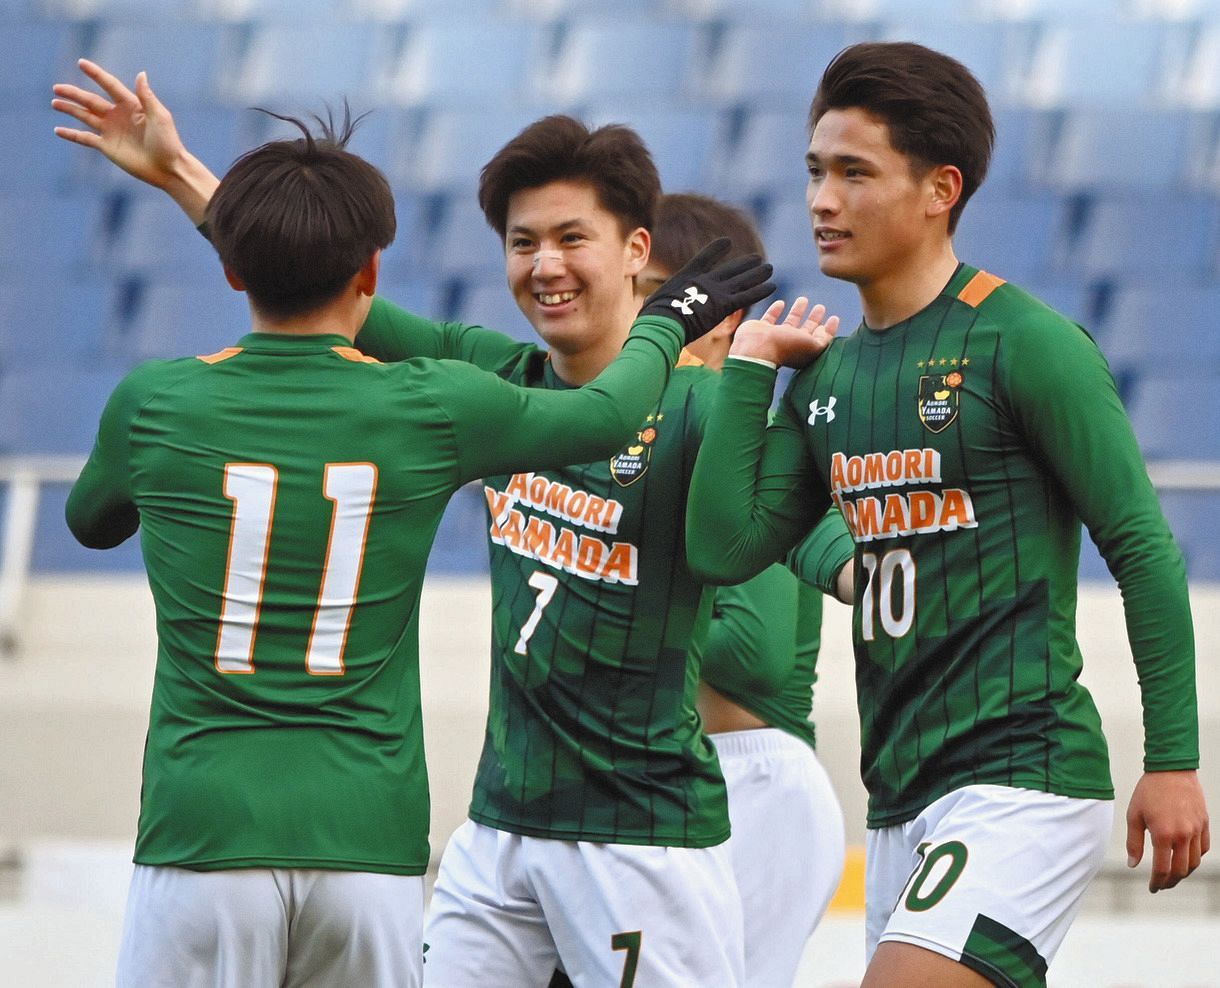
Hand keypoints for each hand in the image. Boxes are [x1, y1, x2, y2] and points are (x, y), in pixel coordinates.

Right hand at [52, 58, 217, 223]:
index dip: (96, 74)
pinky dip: (72, 134)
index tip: (81, 63)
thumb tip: (140, 73)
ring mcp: (111, 131)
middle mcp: (118, 115)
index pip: (109, 86)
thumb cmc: (168, 142)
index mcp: (131, 105)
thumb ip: (147, 97)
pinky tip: (58, 130)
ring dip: (70, 109)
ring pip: (85, 116)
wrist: (168, 169)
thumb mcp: (160, 117)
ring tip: (54, 102)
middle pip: (91, 100)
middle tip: (56, 88)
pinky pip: (85, 138)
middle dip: (74, 93)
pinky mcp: (108, 147)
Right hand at [638, 237, 774, 345]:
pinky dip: (760, 290)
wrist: (664, 320)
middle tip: (756, 259)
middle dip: (744, 265)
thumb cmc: (654, 316)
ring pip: (742, 280)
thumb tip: (648, 307)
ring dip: (757, 274)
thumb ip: (657, 303)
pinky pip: (747, 296)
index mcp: (687, 277)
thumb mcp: (653, 304)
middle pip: (729, 270)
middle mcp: (704, 280)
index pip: (704, 259)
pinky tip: (773, 285)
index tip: (726, 242)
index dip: (716, 250)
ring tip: (770, 268)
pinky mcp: (724, 304)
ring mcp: (715, 291)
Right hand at [731, 297, 839, 368]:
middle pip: (805, 329)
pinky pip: (770, 317)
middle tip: (821, 307)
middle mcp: (791, 343)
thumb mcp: (813, 346)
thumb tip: (829, 330)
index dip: (828, 330)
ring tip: (804, 299)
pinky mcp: (761, 329)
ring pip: (789, 322)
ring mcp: (775, 336)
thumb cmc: (786, 348)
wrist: (757, 349)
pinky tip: (781, 303)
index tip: (834, 318)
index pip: (819, 339)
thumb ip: (824, 339)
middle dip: (814, 318)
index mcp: (804, 349)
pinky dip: (775, 310)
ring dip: (797, 311)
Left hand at [1126, 769, 1209, 891]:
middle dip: (1170, 882)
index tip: (1152, 888)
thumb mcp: (1134, 815)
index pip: (1162, 869)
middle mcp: (1183, 835)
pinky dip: (1195, 858)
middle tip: (1161, 885)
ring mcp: (1196, 830)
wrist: (1171, 770)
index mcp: (1163, 834)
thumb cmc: (1148, 791)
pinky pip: (1204, 848)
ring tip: (1172, 875)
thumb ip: (1134, 842)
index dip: (1157, 882)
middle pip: (1180, 870)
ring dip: (1183, 872)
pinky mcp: (1204, 824)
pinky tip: (1185, 858)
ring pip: (1194, 862)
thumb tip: (1133, 865)